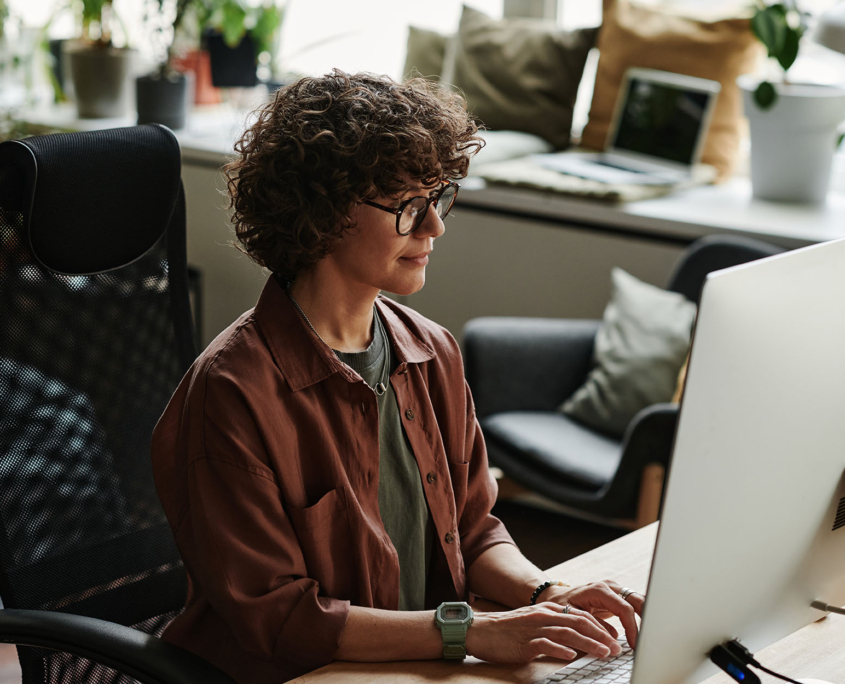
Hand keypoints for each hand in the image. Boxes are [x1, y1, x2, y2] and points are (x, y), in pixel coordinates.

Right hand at [465, 602, 623, 663]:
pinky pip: (545, 644)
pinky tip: (571, 657)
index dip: (600, 627)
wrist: (481, 630)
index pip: (580, 615)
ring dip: (588, 644)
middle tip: (617, 648)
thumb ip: (554, 627)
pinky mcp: (524, 642)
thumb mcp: (534, 623)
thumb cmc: (508, 630)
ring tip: (603, 653)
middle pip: (578, 623)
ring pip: (567, 633)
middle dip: (601, 635)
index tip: (614, 639)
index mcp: (548, 610)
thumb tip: (577, 641)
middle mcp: (543, 616)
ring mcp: (534, 628)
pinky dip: (560, 650)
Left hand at [543, 580, 644, 647]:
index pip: (624, 608)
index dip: (632, 628)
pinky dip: (641, 617)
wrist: (557, 597)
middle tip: (650, 640)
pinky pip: (634, 604)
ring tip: (650, 637)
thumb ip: (593, 628)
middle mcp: (609, 586)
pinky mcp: (618, 596)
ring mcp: (615, 589)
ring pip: (638, 600)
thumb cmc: (562, 606)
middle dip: (647, 620)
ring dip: (646, 617)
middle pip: (636, 600)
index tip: (635, 645)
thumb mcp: (574, 618)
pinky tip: (645, 630)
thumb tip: (613, 641)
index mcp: (599, 590)